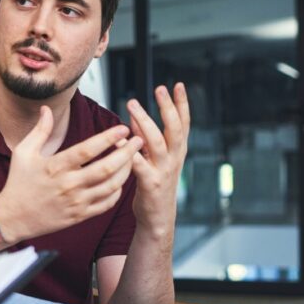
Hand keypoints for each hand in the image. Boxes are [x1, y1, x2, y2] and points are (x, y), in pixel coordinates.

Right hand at [0, 106, 142, 243]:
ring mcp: (76, 202)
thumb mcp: (23, 152)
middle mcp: (68, 185)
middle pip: (106, 168)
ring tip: (133, 158)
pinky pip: (107, 203)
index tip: (123, 129)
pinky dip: (118, 190)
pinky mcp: (80, 216)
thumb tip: (47, 108)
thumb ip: (39, 130)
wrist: (12, 217)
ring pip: (111, 186)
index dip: (108, 138)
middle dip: (127, 153)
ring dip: (126, 170)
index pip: (87, 150)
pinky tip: (121, 179)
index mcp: (55, 166)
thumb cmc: (18, 182)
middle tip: (139, 141)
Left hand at [126, 84, 189, 237]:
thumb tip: (135, 116)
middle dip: (167, 107)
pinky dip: (129, 153)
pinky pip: (139, 165)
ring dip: (144, 122)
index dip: (182, 104)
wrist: (158, 218)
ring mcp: (164, 171)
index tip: (178, 85)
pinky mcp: (151, 184)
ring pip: (157, 142)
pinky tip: (119, 142)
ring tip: (132, 105)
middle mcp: (174, 158)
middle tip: (160, 88)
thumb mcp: (154, 159)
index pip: (183, 123)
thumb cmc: (154, 185)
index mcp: (177, 151)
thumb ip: (146, 138)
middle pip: (174, 128)